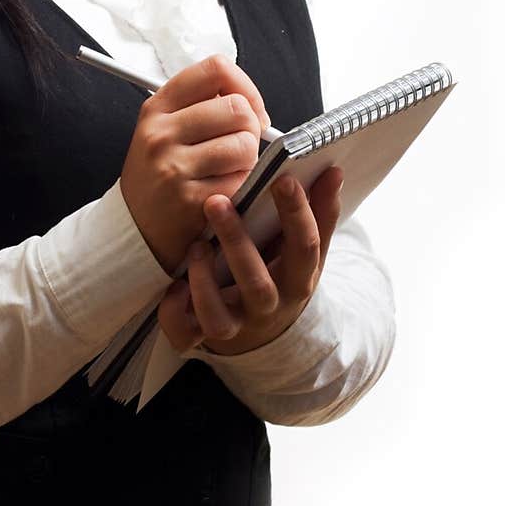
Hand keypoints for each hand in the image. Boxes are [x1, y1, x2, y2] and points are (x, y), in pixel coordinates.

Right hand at [119, 55, 269, 274]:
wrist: (135, 227)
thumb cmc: (159, 173)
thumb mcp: (163, 129)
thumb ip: (201, 106)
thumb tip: (252, 104)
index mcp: (157, 108)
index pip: (215, 70)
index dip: (244, 86)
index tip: (249, 106)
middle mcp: (161, 134)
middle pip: (237, 108)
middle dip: (250, 128)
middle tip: (239, 145)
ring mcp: (174, 168)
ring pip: (245, 146)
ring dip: (248, 161)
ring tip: (228, 170)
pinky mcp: (191, 201)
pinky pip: (241, 182)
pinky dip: (242, 188)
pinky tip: (223, 192)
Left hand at [156, 165, 343, 356]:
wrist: (267, 329)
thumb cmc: (284, 272)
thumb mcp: (307, 248)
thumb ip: (320, 212)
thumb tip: (333, 171)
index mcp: (298, 280)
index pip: (304, 248)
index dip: (296, 214)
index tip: (282, 178)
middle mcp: (269, 305)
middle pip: (257, 284)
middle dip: (236, 242)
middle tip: (216, 201)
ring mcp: (237, 323)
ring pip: (219, 318)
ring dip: (203, 281)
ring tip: (195, 245)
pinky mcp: (205, 332)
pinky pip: (185, 334)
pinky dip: (173, 313)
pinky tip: (173, 285)